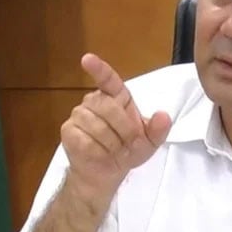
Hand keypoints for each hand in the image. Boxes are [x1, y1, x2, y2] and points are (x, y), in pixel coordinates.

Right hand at [60, 53, 171, 198]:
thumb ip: (159, 129)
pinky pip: (85, 140)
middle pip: (108, 107)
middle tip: (130, 144)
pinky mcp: (68, 131)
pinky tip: (101, 154)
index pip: (108, 79)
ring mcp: (78, 115)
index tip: (87, 59)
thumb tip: (164, 116)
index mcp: (116, 97)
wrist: (107, 172)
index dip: (99, 68)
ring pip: (96, 126)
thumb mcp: (150, 142)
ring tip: (115, 150)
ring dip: (111, 144)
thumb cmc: (128, 149)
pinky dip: (98, 152)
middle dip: (124, 129)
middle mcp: (95, 101)